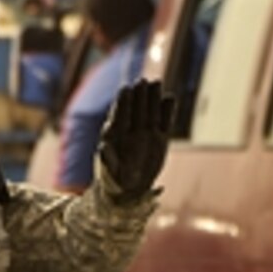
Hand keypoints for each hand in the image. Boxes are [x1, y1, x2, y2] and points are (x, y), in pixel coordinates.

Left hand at [98, 79, 174, 201]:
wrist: (127, 190)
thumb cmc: (112, 180)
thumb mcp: (108, 173)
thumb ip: (107, 159)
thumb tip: (102, 147)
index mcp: (114, 134)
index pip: (120, 114)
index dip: (123, 101)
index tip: (126, 89)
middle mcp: (130, 130)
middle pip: (136, 108)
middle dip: (139, 95)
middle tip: (142, 82)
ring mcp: (145, 132)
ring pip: (150, 112)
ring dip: (153, 97)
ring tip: (157, 83)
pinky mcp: (160, 138)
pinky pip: (164, 122)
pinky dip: (167, 111)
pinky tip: (170, 98)